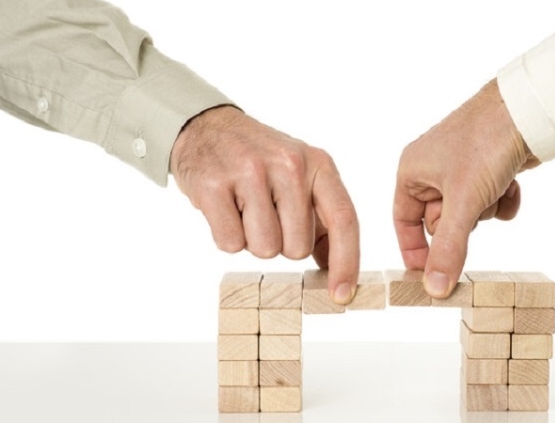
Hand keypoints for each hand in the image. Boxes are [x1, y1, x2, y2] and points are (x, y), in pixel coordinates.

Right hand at [171, 106, 358, 303]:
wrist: (207, 128)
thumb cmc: (260, 162)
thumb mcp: (301, 178)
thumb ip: (322, 221)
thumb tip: (337, 274)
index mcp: (318, 163)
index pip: (344, 220)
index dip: (346, 262)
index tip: (342, 295)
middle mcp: (289, 165)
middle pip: (297, 247)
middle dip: (281, 243)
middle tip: (266, 214)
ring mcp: (250, 172)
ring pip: (264, 249)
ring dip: (253, 240)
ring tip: (244, 208)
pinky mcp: (214, 185)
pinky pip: (230, 243)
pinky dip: (226, 236)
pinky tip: (225, 207)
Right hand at [393, 79, 538, 297]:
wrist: (527, 111)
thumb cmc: (484, 143)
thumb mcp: (463, 203)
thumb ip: (448, 248)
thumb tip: (434, 288)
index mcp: (412, 172)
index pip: (404, 222)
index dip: (416, 249)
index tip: (429, 277)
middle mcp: (432, 170)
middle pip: (441, 223)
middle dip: (464, 221)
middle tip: (475, 206)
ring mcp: (461, 169)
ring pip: (469, 215)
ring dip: (486, 210)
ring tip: (495, 187)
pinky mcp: (486, 169)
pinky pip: (489, 202)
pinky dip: (502, 200)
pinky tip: (512, 184)